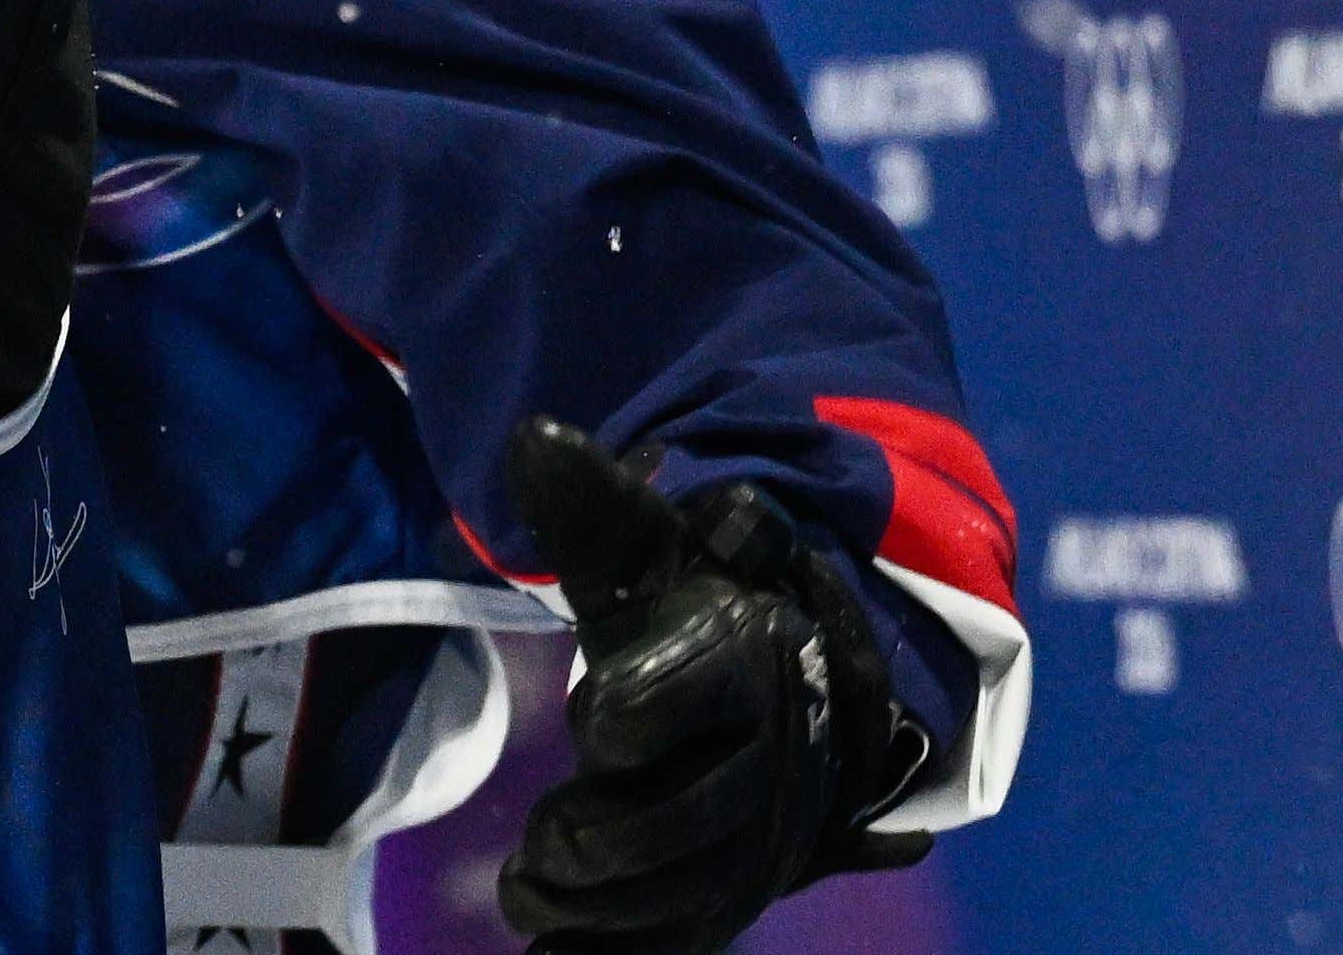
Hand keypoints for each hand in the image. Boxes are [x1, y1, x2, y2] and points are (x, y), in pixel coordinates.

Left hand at [500, 417, 934, 954]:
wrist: (807, 664)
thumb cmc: (702, 600)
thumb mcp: (647, 546)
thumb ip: (592, 507)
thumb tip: (535, 439)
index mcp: (739, 667)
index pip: (672, 703)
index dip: (627, 716)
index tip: (598, 715)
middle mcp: (767, 763)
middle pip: (676, 830)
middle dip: (596, 847)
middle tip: (543, 844)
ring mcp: (765, 835)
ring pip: (686, 899)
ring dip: (600, 911)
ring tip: (534, 890)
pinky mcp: (747, 883)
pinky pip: (688, 935)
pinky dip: (622, 946)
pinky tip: (561, 947)